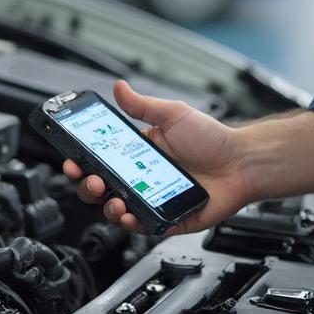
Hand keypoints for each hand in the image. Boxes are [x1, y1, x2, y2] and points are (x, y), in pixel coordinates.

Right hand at [62, 79, 254, 234]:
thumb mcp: (173, 115)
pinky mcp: (166, 219)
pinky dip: (132, 224)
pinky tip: (130, 215)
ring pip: (117, 210)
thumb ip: (143, 105)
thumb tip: (119, 87)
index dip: (81, 162)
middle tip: (92, 179)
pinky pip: (143, 227)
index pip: (99, 160)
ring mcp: (152, 200)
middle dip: (88, 186)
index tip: (72, 158)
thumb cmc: (212, 139)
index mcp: (137, 153)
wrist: (242, 163)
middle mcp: (141, 178)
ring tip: (112, 199)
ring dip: (107, 207)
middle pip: (101, 189)